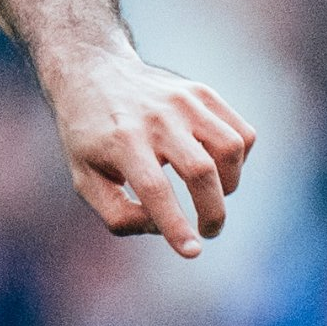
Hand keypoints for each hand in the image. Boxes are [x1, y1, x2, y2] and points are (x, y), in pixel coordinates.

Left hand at [47, 49, 255, 256]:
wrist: (93, 73)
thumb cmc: (90, 137)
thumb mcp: (84, 179)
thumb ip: (118, 214)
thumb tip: (162, 228)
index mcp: (122, 141)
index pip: (155, 190)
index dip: (176, 225)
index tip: (193, 252)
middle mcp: (156, 118)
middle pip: (201, 171)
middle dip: (213, 212)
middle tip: (209, 231)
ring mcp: (183, 102)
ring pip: (230, 149)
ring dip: (230, 185)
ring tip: (213, 196)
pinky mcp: (202, 94)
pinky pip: (241, 133)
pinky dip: (239, 161)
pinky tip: (219, 170)